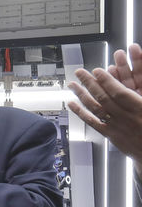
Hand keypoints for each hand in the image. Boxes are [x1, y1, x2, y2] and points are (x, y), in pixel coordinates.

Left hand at [68, 44, 141, 170]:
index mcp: (139, 108)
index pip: (119, 92)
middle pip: (103, 97)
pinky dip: (80, 112)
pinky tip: (71, 103)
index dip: (107, 80)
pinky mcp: (110, 135)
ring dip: (82, 94)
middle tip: (80, 72)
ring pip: (95, 108)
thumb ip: (140, 93)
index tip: (98, 70)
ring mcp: (116, 127)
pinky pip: (92, 122)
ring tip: (72, 84)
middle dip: (90, 83)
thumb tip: (136, 80)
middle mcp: (126, 118)